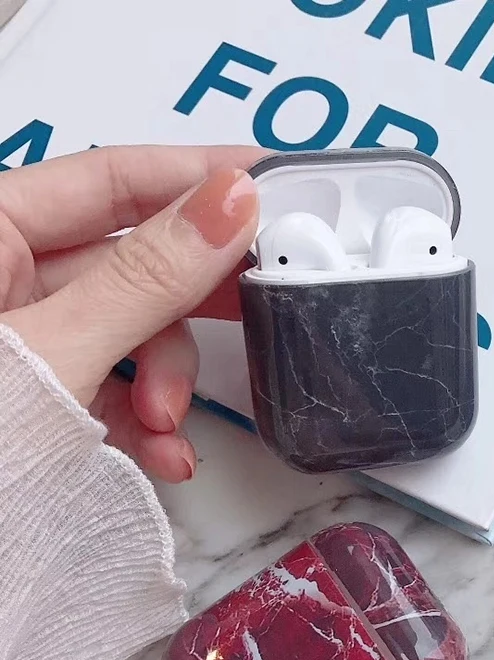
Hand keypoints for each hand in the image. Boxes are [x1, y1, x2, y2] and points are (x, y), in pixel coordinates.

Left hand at [0, 145, 260, 481]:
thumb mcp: (53, 353)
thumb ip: (145, 279)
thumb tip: (230, 203)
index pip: (110, 179)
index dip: (195, 176)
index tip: (275, 183)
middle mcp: (7, 277)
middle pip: (132, 263)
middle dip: (192, 303)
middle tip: (265, 300)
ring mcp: (29, 342)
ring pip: (134, 337)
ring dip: (167, 384)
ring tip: (167, 428)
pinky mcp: (45, 398)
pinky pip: (116, 391)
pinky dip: (146, 424)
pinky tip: (163, 457)